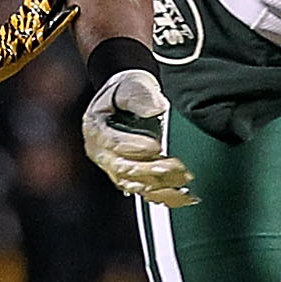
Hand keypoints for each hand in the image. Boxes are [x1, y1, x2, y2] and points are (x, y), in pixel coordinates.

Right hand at [82, 67, 195, 206]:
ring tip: (184, 181)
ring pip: (134, 184)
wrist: (126, 99)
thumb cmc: (127, 90)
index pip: (111, 142)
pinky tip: (184, 196)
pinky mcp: (128, 177)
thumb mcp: (131, 85)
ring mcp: (113, 167)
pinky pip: (144, 191)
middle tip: (176, 168)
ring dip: (160, 186)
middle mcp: (100, 152)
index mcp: (95, 128)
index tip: (156, 146)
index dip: (133, 146)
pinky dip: (164, 196)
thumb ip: (139, 96)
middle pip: (123, 168)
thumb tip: (155, 109)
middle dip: (151, 170)